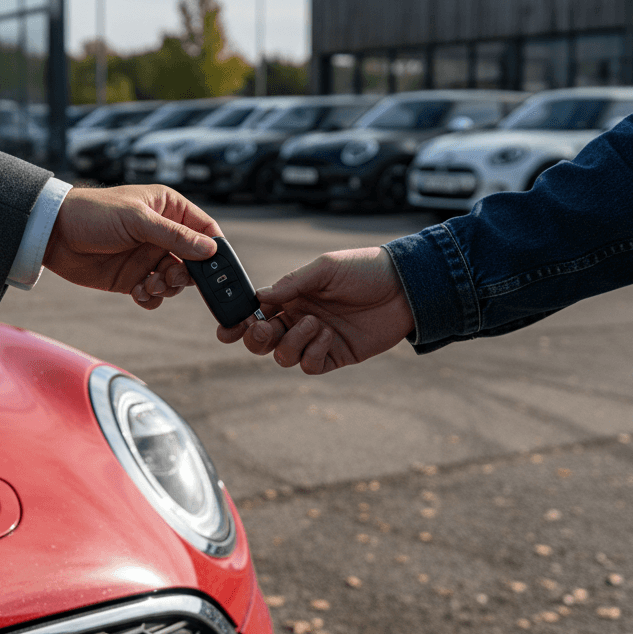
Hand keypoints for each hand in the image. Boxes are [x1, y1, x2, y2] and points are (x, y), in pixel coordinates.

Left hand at [43, 184, 220, 307]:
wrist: (53, 235)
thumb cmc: (94, 214)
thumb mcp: (137, 220)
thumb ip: (175, 236)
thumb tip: (210, 250)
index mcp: (168, 209)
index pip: (205, 230)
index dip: (214, 249)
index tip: (219, 268)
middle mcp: (162, 234)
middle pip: (194, 261)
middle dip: (189, 274)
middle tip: (172, 277)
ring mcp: (148, 257)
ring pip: (175, 280)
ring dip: (168, 287)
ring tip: (151, 284)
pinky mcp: (133, 278)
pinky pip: (155, 294)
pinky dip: (152, 297)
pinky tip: (139, 292)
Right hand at [216, 247, 414, 372]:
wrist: (405, 288)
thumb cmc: (365, 270)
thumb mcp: (326, 268)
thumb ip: (292, 283)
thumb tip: (260, 297)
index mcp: (291, 296)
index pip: (255, 313)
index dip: (238, 322)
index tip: (227, 328)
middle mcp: (299, 319)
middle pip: (262, 341)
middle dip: (256, 338)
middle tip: (266, 329)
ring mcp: (316, 339)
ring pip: (283, 356)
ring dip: (292, 343)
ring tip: (316, 324)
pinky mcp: (335, 355)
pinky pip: (310, 365)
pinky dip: (312, 353)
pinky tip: (328, 336)